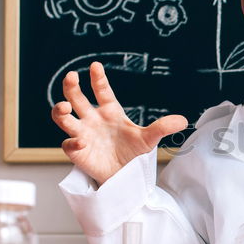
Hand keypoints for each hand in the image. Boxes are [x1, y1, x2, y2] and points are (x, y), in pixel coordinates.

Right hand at [50, 62, 187, 185]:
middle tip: (71, 76)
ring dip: (60, 111)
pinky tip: (81, 143)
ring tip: (64, 108)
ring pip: (64, 118)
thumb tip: (183, 120)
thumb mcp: (150, 139)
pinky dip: (72, 143)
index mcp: (110, 112)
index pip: (102, 91)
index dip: (98, 78)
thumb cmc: (135, 154)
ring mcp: (83, 134)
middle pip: (76, 98)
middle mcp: (93, 119)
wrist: (126, 177)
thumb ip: (162, 127)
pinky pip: (68, 144)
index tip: (95, 66)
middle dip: (71, 87)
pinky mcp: (78, 152)